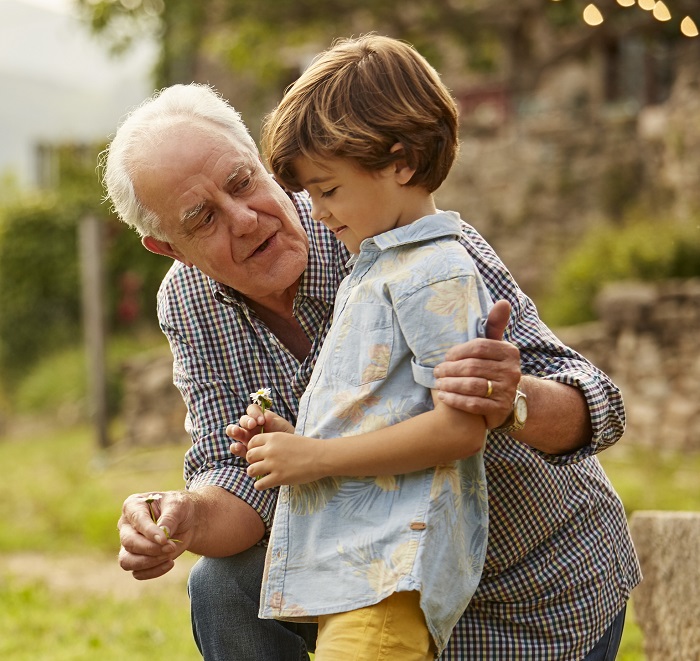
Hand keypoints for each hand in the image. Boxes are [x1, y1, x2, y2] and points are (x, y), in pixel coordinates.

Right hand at [117, 490, 194, 579]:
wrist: (186, 522)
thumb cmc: (179, 508)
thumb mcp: (179, 505)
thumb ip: (170, 517)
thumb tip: (162, 533)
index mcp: (133, 505)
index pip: (136, 520)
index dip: (149, 532)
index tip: (164, 539)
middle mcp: (126, 526)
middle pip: (129, 542)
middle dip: (151, 548)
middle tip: (171, 547)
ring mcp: (128, 544)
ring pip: (127, 561)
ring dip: (150, 562)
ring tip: (170, 556)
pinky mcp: (135, 559)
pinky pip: (137, 573)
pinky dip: (154, 571)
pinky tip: (170, 562)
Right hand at [227, 404, 294, 457]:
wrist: (290, 453)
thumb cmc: (286, 435)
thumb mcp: (282, 427)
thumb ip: (274, 422)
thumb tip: (265, 417)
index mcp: (259, 417)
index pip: (252, 410)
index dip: (254, 413)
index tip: (262, 420)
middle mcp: (251, 427)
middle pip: (243, 420)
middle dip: (245, 421)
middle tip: (252, 425)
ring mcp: (247, 438)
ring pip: (235, 432)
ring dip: (233, 430)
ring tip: (236, 431)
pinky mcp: (245, 451)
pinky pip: (236, 448)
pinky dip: (235, 447)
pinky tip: (238, 447)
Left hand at [244, 432, 324, 489]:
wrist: (321, 457)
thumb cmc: (308, 448)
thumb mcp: (288, 438)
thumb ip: (275, 442)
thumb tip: (264, 449)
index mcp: (273, 437)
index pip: (252, 442)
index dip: (253, 448)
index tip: (258, 454)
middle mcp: (270, 450)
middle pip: (249, 456)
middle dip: (252, 461)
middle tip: (259, 465)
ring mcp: (273, 464)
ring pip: (251, 470)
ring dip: (254, 473)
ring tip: (261, 475)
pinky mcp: (278, 478)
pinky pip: (259, 484)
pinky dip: (260, 485)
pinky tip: (266, 484)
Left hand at [434, 300, 520, 428]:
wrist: (506, 399)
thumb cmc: (492, 367)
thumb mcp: (495, 346)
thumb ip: (494, 325)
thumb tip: (503, 302)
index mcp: (510, 352)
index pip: (478, 347)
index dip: (458, 352)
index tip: (445, 356)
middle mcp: (512, 371)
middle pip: (472, 367)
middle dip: (450, 369)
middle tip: (437, 371)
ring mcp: (507, 391)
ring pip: (472, 385)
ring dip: (450, 384)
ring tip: (438, 383)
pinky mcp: (499, 410)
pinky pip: (473, 404)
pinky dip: (455, 400)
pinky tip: (443, 397)